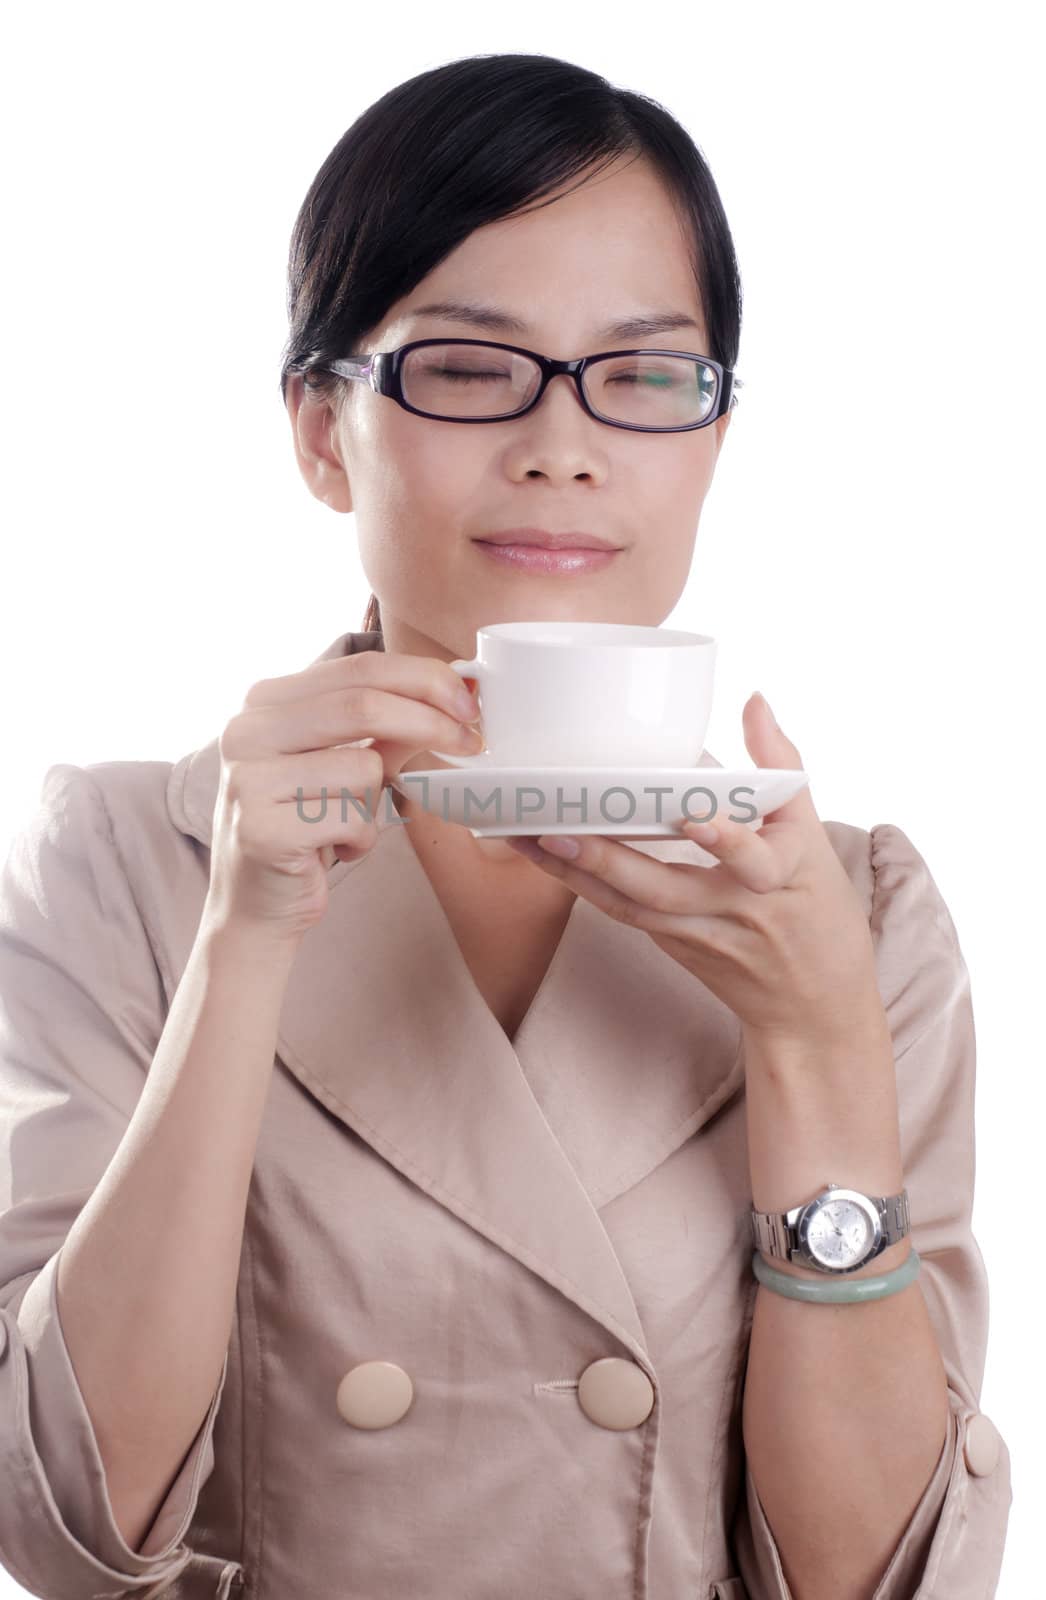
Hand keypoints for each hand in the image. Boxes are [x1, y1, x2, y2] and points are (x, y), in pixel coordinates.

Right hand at [206, 652, 483, 940]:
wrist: (255, 906)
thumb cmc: (307, 829)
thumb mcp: (346, 765)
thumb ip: (387, 728)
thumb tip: (454, 695)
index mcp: (266, 701)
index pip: (359, 667)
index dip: (424, 679)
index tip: (469, 702)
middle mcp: (246, 730)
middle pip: (363, 705)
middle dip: (432, 722)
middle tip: (472, 742)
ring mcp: (248, 779)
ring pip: (364, 768)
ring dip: (377, 804)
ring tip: (346, 825)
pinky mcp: (261, 829)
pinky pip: (351, 820)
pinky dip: (361, 840)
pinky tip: (332, 852)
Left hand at [504, 693, 881, 1043]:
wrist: (814, 1009)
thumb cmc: (818, 912)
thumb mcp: (814, 839)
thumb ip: (780, 768)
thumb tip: (754, 700)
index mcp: (782, 876)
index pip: (755, 859)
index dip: (726, 839)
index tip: (694, 817)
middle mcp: (735, 911)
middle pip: (665, 890)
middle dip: (608, 860)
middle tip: (557, 829)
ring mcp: (699, 935)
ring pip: (631, 907)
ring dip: (574, 874)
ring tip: (526, 837)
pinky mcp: (673, 947)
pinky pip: (623, 914)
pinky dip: (582, 886)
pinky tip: (542, 857)